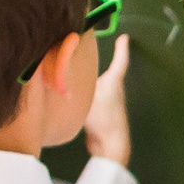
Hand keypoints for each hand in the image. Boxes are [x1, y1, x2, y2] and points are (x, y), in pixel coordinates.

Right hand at [83, 40, 132, 166]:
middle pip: (108, 73)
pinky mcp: (104, 115)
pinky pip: (94, 99)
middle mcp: (114, 90)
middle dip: (98, 63)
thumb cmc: (103, 118)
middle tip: (87, 52)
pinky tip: (75, 97)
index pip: (120, 61)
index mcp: (114, 82)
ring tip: (75, 73)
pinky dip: (86, 94)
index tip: (124, 38)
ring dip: (90, 80)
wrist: (110, 145)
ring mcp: (110, 104)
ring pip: (99, 86)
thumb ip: (74, 84)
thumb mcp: (88, 96)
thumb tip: (59, 74)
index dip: (122, 49)